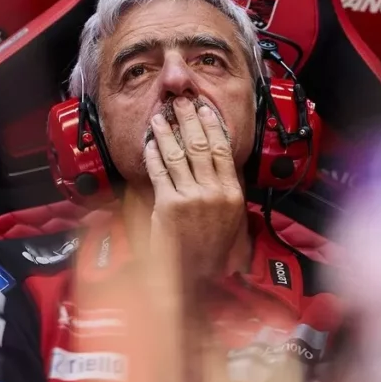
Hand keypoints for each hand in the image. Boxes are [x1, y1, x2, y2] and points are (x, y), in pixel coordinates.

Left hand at [144, 97, 246, 282]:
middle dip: (188, 120)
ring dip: (166, 133)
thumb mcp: (229, 221)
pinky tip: (149, 146)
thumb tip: (215, 166)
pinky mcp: (169, 206)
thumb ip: (222, 193)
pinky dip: (153, 156)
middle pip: (200, 146)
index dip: (212, 127)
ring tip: (159, 119)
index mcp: (231, 194)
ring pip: (177, 155)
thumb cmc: (210, 252)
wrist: (195, 278)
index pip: (222, 150)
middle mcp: (214, 193)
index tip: (205, 110)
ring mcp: (191, 198)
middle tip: (180, 103)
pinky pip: (160, 172)